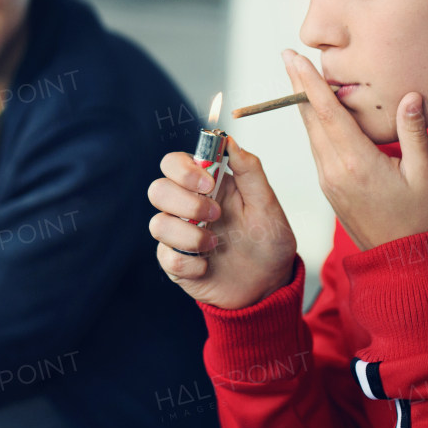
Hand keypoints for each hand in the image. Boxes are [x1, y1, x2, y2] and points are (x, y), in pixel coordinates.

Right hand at [148, 138, 297, 309]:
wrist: (270, 286)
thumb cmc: (268, 243)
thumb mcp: (267, 204)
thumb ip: (250, 170)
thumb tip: (230, 140)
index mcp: (207, 186)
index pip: (173, 163)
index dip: (182, 169)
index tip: (208, 182)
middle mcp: (188, 208)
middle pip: (157, 190)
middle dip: (185, 202)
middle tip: (215, 214)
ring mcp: (180, 236)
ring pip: (158, 224)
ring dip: (188, 235)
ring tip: (215, 244)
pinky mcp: (177, 263)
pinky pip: (166, 257)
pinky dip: (189, 263)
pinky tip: (208, 266)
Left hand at [284, 49, 427, 250]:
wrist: (400, 261)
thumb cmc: (418, 219)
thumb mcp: (424, 175)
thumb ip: (414, 132)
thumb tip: (411, 95)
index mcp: (356, 163)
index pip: (326, 112)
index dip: (309, 81)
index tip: (294, 58)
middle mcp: (334, 170)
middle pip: (310, 118)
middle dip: (297, 85)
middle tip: (288, 56)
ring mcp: (328, 180)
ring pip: (311, 133)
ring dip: (305, 103)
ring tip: (299, 76)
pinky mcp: (329, 187)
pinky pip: (317, 148)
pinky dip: (314, 124)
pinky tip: (317, 111)